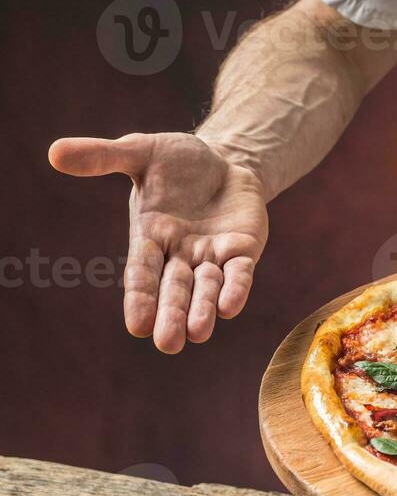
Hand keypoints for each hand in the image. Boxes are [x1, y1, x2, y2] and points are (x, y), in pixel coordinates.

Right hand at [48, 132, 268, 353]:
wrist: (226, 159)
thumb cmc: (178, 161)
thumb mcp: (140, 151)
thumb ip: (102, 156)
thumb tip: (54, 152)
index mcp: (150, 239)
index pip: (142, 274)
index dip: (140, 299)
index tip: (137, 325)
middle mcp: (180, 256)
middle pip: (174, 291)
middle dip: (171, 315)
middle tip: (167, 343)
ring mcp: (212, 256)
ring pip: (206, 289)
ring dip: (202, 310)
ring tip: (198, 334)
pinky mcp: (243, 250)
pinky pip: (239, 274)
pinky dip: (235, 289)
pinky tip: (231, 308)